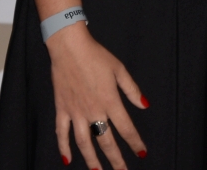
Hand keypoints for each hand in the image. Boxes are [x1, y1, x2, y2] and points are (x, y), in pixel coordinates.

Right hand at [45, 23, 148, 168]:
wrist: (70, 48)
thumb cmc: (96, 56)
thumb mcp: (119, 70)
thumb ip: (132, 90)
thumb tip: (145, 106)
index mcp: (110, 101)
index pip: (126, 128)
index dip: (135, 143)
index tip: (142, 153)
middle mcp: (94, 111)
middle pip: (106, 142)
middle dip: (116, 160)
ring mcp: (76, 112)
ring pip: (84, 143)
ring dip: (92, 160)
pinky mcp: (62, 109)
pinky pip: (62, 133)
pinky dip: (64, 147)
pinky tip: (68, 159)